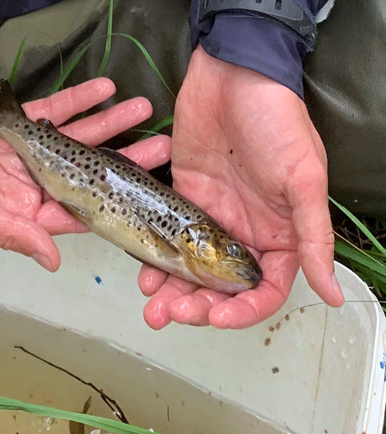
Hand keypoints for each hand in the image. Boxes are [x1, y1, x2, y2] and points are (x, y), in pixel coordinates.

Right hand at [0, 79, 170, 270]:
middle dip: (123, 161)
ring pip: (74, 140)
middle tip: (161, 147)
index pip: (72, 216)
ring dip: (107, 125)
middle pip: (85, 176)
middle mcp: (24, 186)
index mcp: (14, 214)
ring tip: (141, 109)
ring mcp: (21, 153)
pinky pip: (51, 112)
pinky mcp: (12, 123)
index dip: (111, 207)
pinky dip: (77, 101)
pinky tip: (104, 90)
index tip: (148, 198)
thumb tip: (52, 262)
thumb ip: (10, 233)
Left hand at [139, 45, 343, 329]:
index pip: (265, 290)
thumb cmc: (276, 120)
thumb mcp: (303, 179)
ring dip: (171, 292)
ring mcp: (209, 219)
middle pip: (221, 287)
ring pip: (189, 270)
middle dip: (197, 307)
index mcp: (280, 234)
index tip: (216, 317)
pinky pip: (166, 241)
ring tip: (151, 305)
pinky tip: (144, 273)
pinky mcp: (181, 201)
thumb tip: (331, 293)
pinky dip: (155, 261)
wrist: (233, 75)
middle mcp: (244, 233)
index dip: (243, 310)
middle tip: (172, 314)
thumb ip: (311, 238)